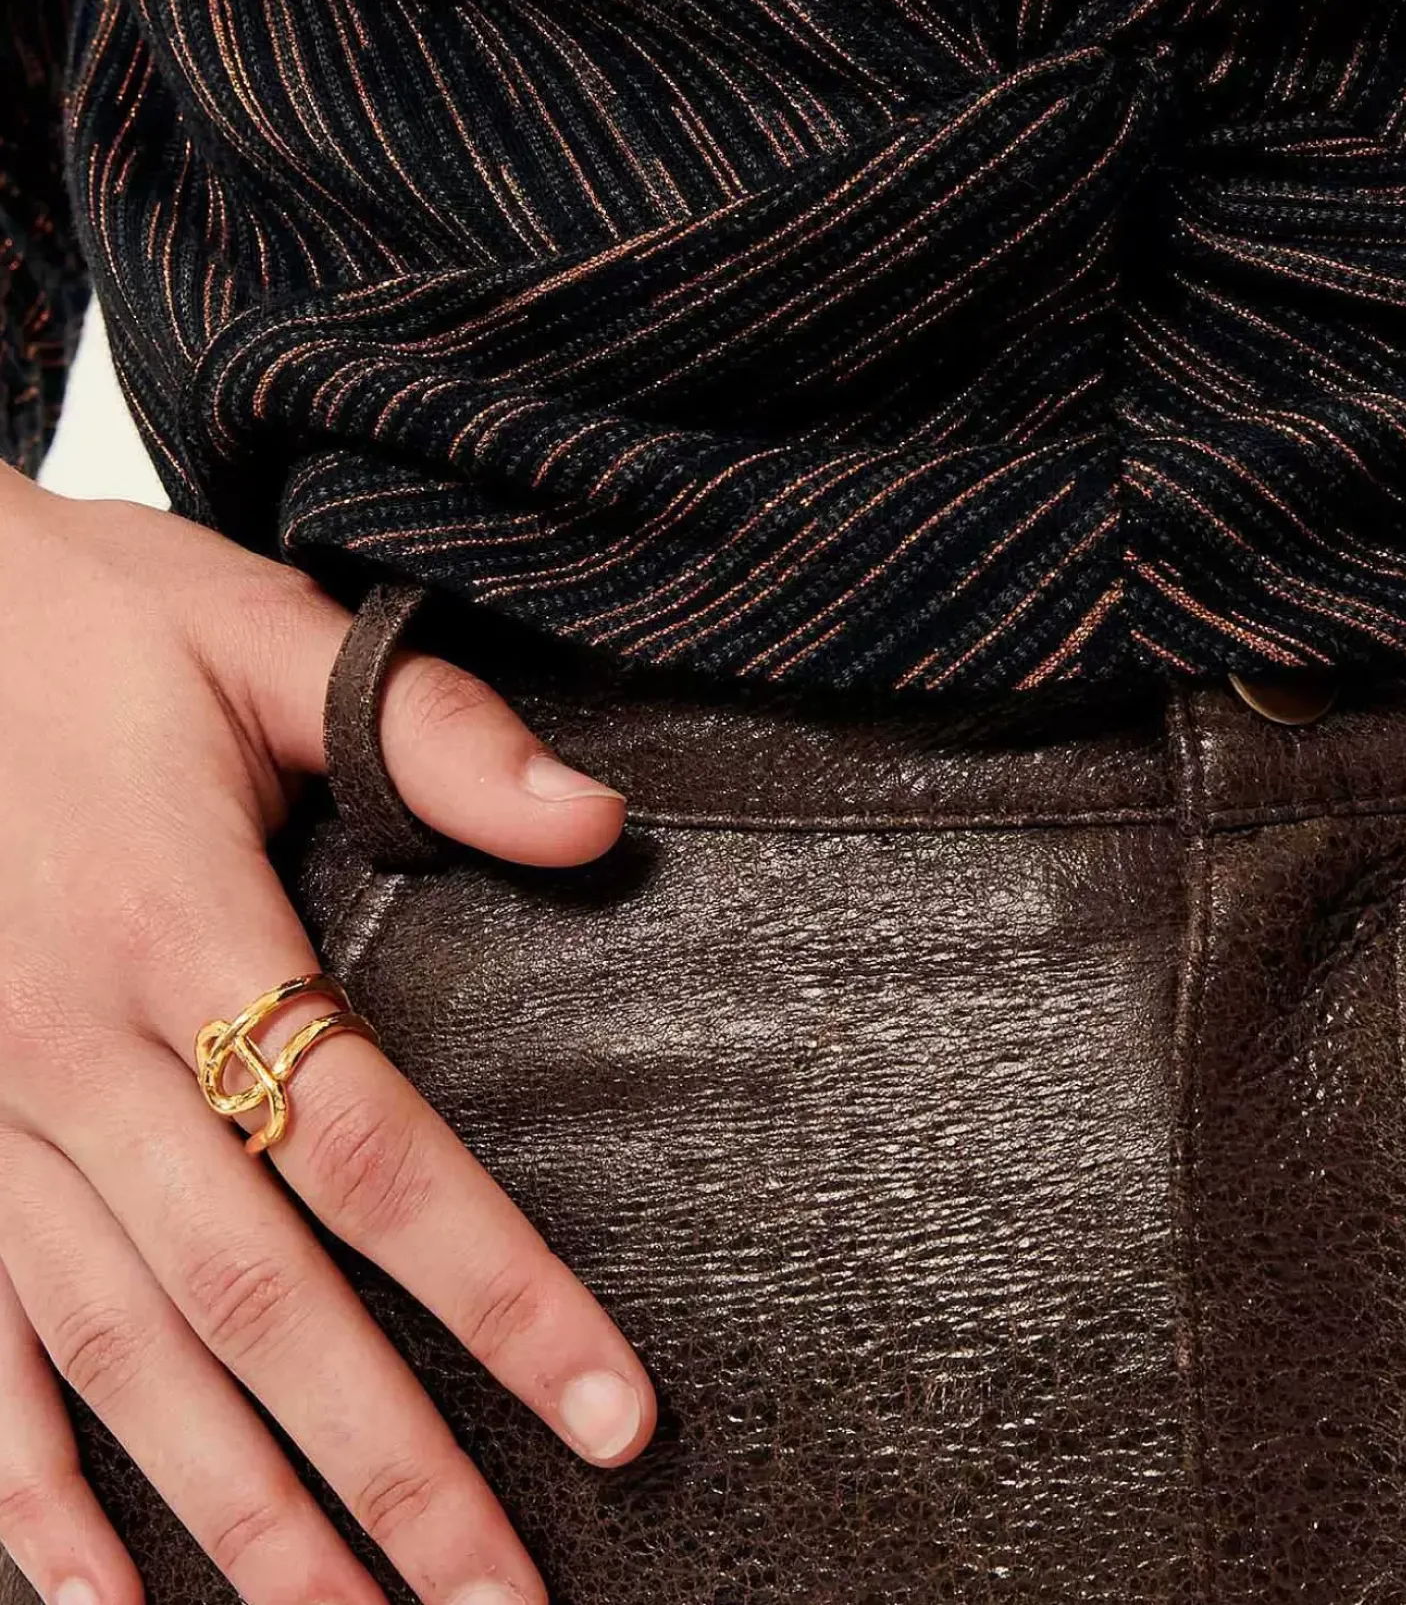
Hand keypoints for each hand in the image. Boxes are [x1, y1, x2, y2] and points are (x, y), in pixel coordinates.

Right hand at [0, 465, 655, 1604]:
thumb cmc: (92, 623)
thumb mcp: (256, 636)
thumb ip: (430, 733)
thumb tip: (596, 823)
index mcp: (181, 934)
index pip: (375, 1152)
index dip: (499, 1295)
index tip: (614, 1418)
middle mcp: (74, 1058)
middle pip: (257, 1303)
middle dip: (387, 1471)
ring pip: (119, 1357)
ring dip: (233, 1519)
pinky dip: (22, 1488)